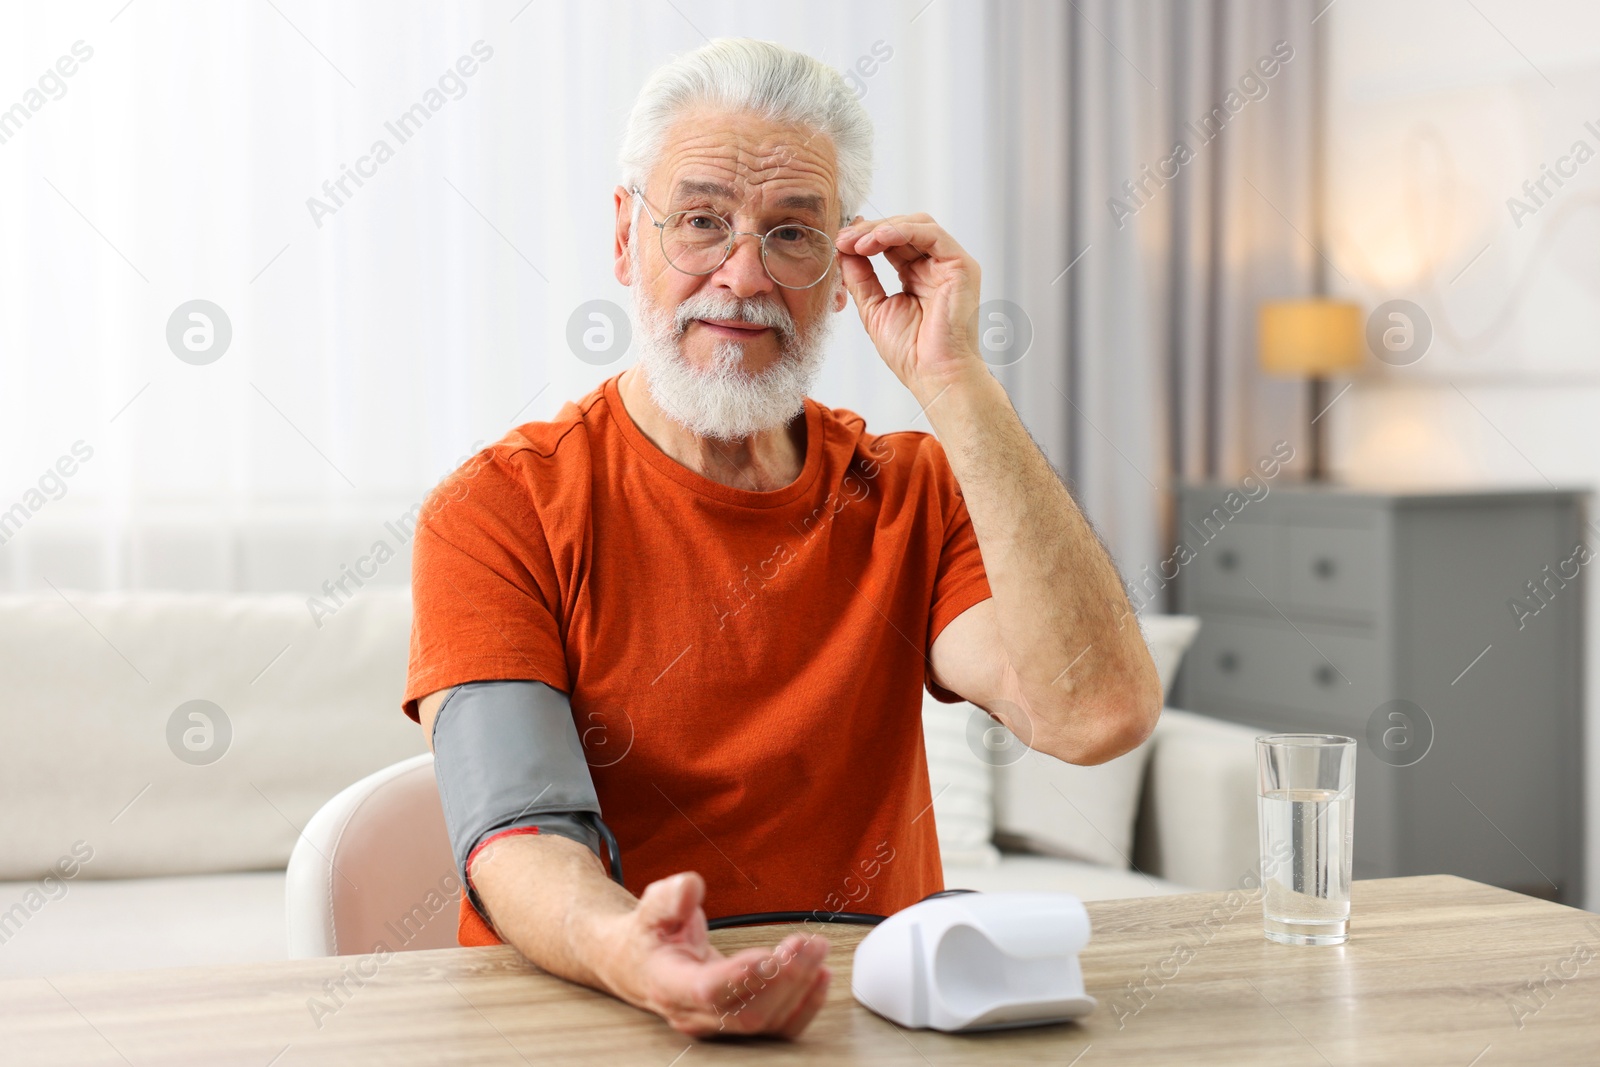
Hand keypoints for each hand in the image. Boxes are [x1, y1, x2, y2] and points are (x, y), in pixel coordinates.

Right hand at [599, 871, 831, 1038]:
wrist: (642, 964)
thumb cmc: (650, 936)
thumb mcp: (652, 907)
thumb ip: (670, 897)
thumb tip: (691, 888)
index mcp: (668, 984)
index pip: (708, 990)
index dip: (742, 976)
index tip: (771, 953)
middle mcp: (693, 1013)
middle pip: (747, 1012)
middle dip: (785, 979)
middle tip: (807, 944)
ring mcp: (717, 1024)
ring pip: (766, 1021)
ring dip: (800, 987)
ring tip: (817, 950)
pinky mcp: (738, 1021)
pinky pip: (778, 1027)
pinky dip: (805, 1005)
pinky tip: (820, 977)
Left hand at [835, 213, 984, 400]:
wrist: (934, 375)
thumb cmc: (911, 353)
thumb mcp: (873, 308)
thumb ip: (860, 277)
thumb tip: (844, 250)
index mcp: (917, 276)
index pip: (891, 243)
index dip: (865, 238)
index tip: (839, 243)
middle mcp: (935, 267)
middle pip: (903, 229)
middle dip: (869, 231)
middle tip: (843, 240)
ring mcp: (950, 265)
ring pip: (917, 225)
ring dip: (883, 228)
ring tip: (857, 242)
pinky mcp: (961, 265)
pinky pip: (932, 234)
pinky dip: (903, 231)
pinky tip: (879, 239)